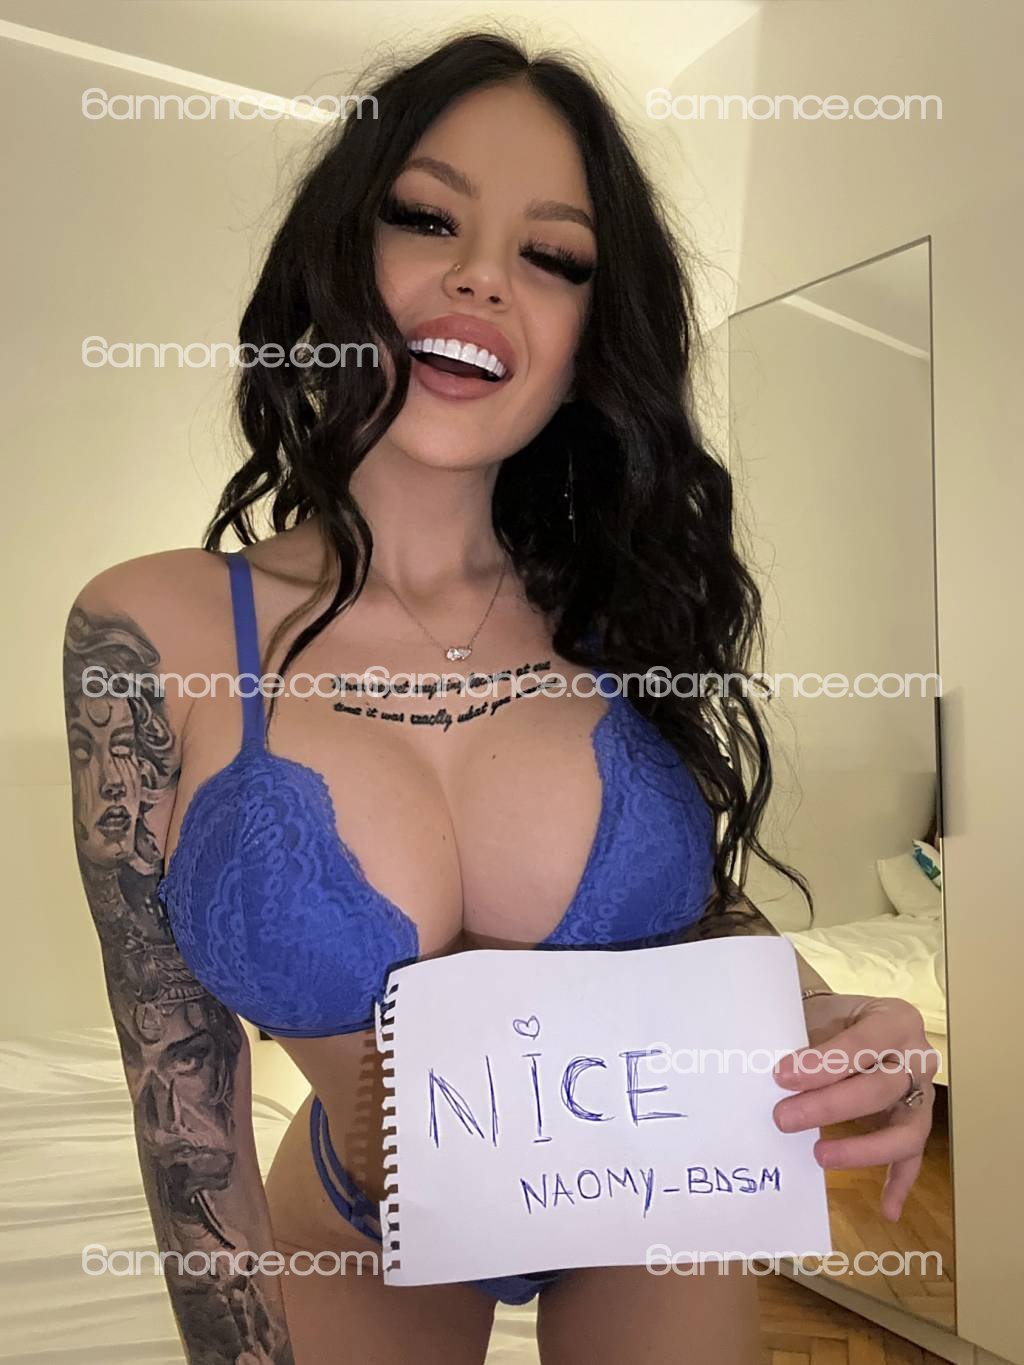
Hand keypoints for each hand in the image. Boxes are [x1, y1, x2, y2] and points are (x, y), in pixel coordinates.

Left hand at [771, 992, 941, 1220]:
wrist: (846, 1020)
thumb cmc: (830, 1017)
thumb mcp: (820, 1014)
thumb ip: (805, 1040)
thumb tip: (774, 1078)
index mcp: (894, 1019)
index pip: (862, 1044)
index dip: (824, 1063)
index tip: (782, 1076)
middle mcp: (917, 1057)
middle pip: (880, 1088)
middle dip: (830, 1106)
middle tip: (784, 1118)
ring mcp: (922, 1094)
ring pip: (905, 1129)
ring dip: (863, 1149)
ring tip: (819, 1156)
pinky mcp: (915, 1123)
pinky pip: (912, 1157)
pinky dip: (900, 1183)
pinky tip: (887, 1209)